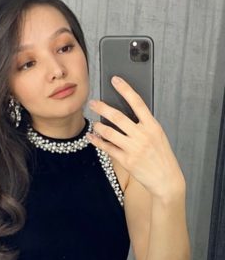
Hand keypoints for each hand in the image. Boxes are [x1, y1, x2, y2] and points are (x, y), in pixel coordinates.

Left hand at [87, 76, 184, 198]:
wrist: (166, 179)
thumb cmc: (161, 156)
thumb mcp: (157, 136)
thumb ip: (143, 125)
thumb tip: (125, 114)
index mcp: (152, 125)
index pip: (137, 102)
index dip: (125, 89)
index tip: (115, 80)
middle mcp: (142, 135)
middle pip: (118, 116)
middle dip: (102, 107)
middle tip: (93, 103)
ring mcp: (134, 148)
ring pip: (109, 133)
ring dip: (98, 126)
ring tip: (94, 123)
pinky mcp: (126, 161)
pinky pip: (107, 148)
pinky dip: (97, 142)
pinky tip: (92, 137)